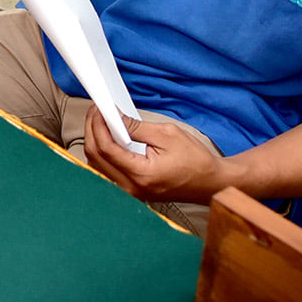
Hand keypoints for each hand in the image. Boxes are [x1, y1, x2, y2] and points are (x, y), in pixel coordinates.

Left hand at [83, 111, 227, 204]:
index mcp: (141, 174)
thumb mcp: (167, 134)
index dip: (97, 125)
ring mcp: (130, 192)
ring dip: (94, 142)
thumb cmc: (195, 160)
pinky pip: (106, 172)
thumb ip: (136, 127)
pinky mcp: (131, 191)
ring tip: (101, 122)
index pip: (105, 148)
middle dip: (92, 130)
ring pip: (96, 166)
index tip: (98, 109)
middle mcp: (131, 188)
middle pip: (95, 158)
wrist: (210, 183)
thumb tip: (114, 117)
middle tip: (97, 112)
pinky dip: (102, 154)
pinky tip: (107, 139)